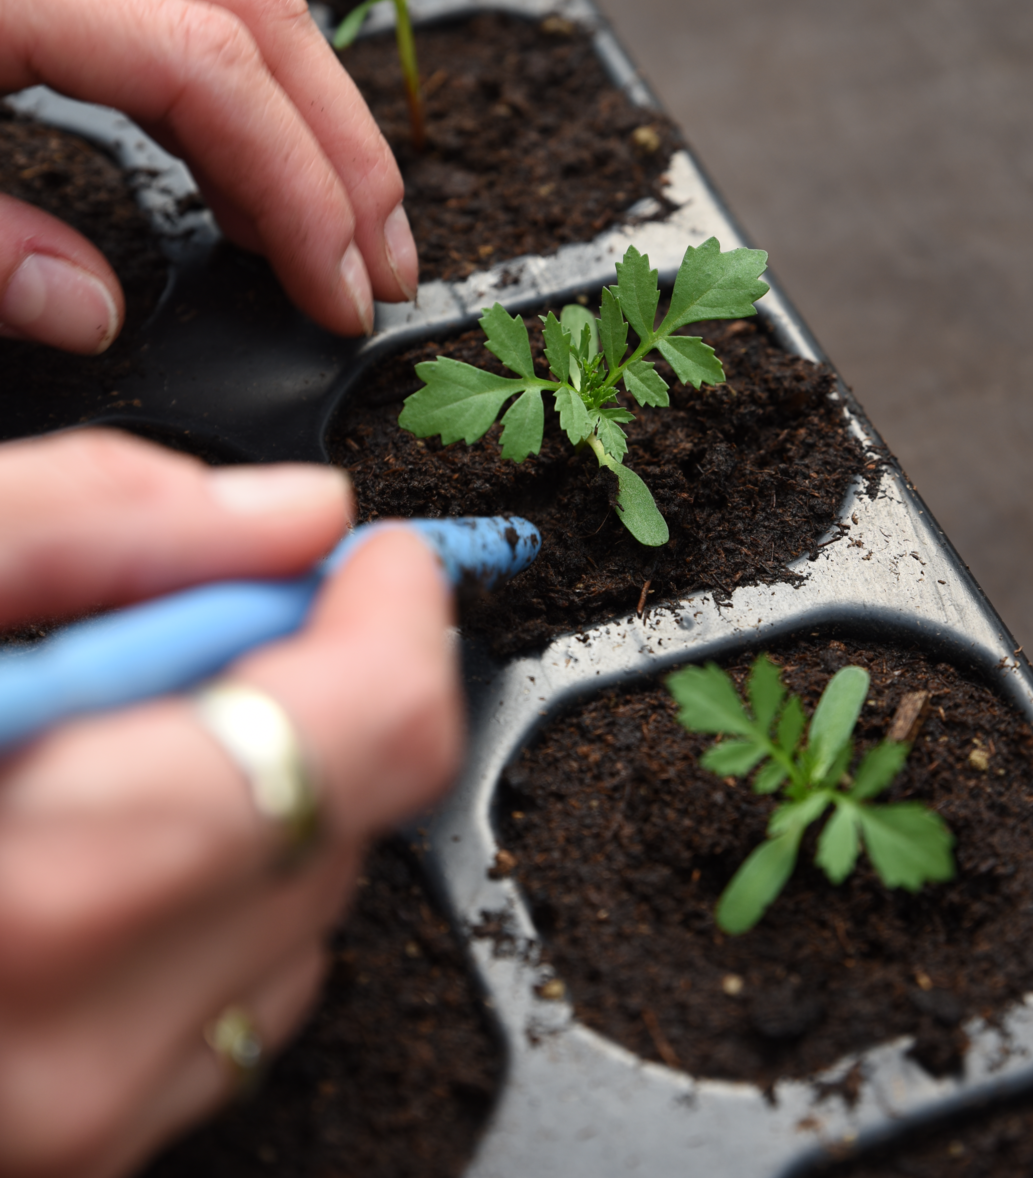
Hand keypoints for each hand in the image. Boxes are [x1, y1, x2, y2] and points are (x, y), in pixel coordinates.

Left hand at [0, 0, 417, 351]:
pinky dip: (235, 97)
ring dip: (304, 119)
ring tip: (334, 236)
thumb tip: (93, 312)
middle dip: (343, 149)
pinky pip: (171, 6)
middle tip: (383, 264)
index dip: (298, 187)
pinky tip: (244, 182)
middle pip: (254, 11)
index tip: (336, 291)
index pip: (208, 67)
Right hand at [0, 430, 460, 1176]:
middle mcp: (78, 1048)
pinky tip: (80, 827)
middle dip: (310, 686)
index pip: (368, 727)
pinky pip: (223, 993)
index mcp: (43, 886)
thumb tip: (284, 516)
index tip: (373, 555)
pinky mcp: (71, 1154)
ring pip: (298, 904)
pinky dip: (198, 881)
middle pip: (348, 812)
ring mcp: (78, 1128)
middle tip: (203, 616)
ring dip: (250, 785)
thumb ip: (88, 527)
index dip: (392, 611)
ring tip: (101, 732)